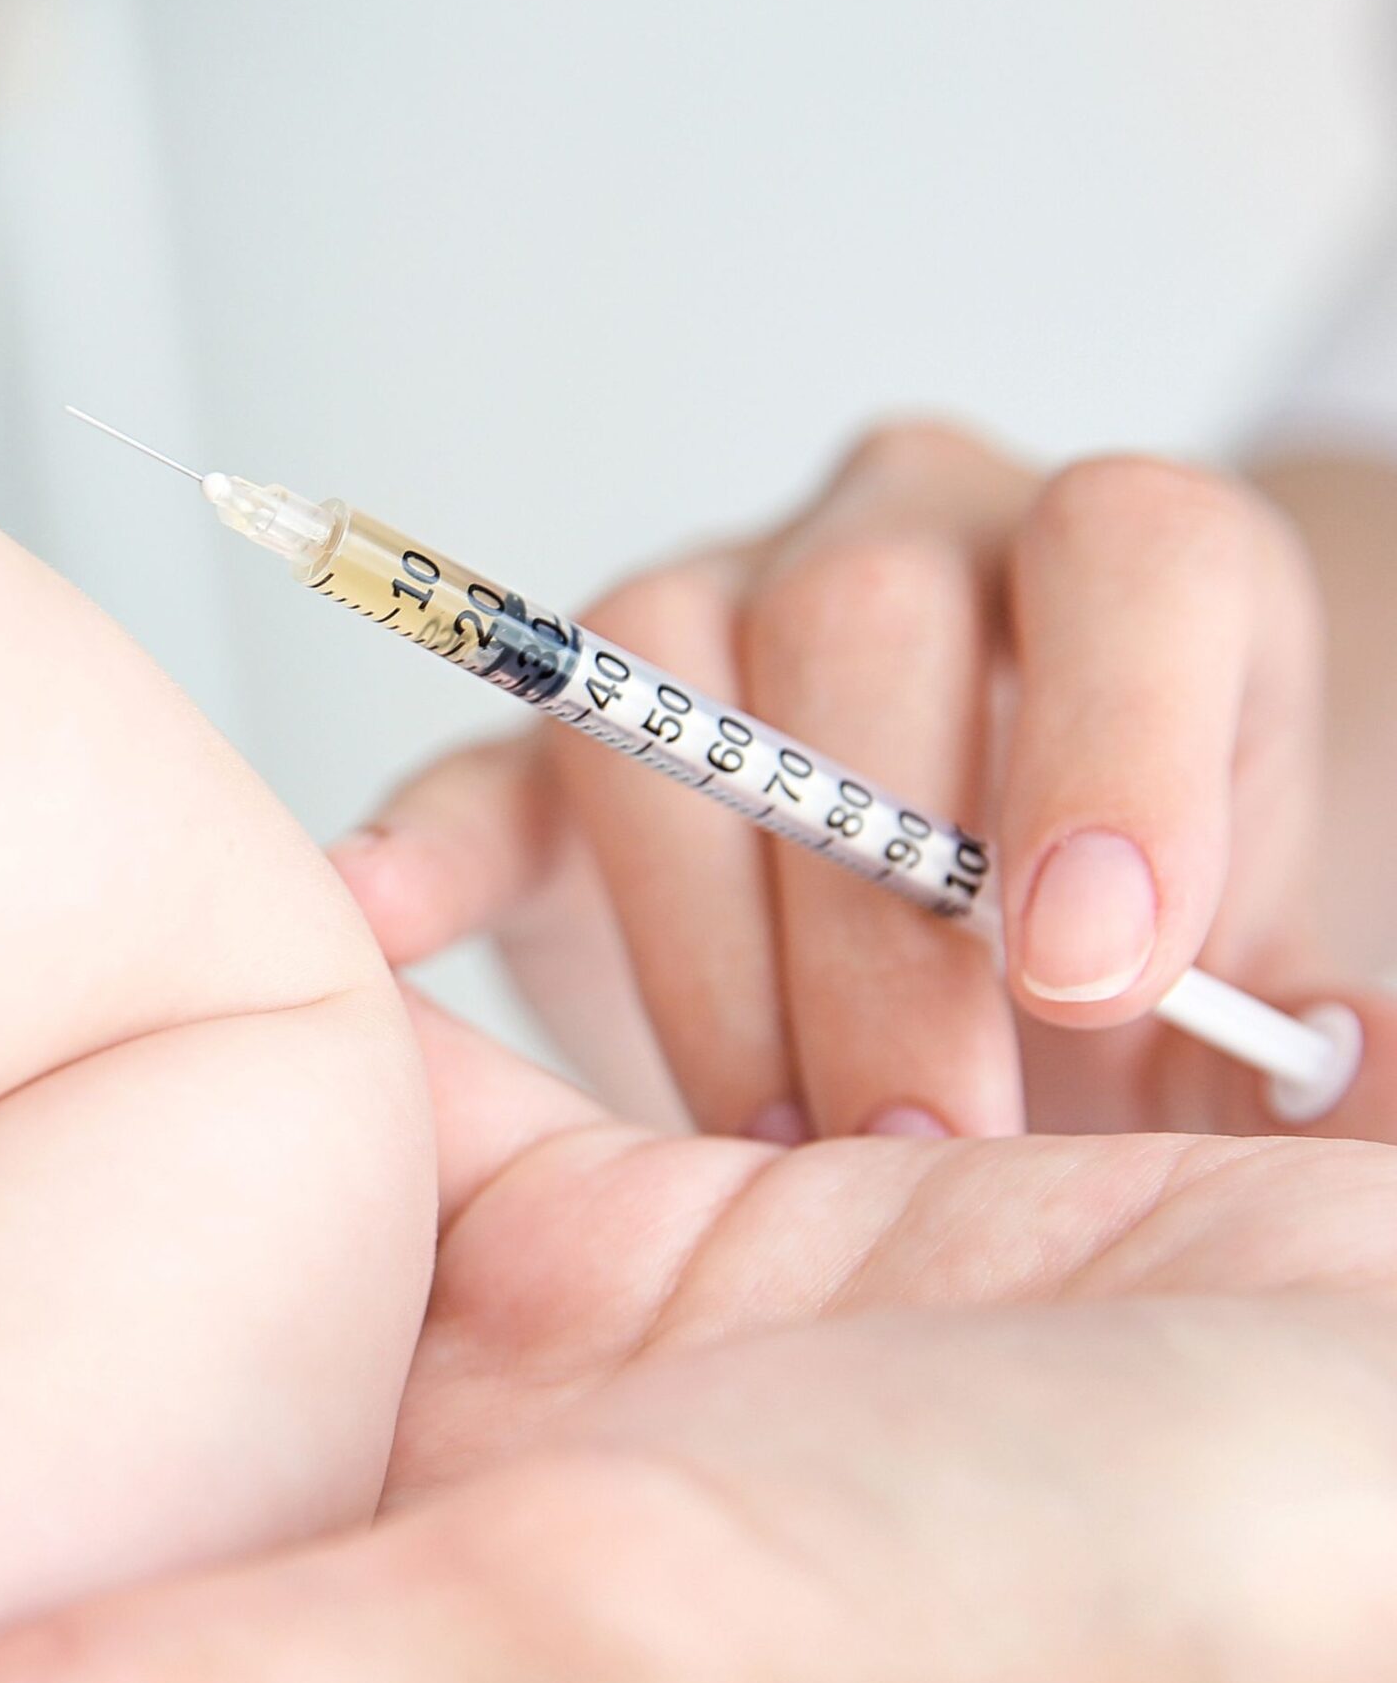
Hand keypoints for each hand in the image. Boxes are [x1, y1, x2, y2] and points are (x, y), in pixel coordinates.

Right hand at [334, 424, 1389, 1140]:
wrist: (991, 920)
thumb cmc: (1133, 962)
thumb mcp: (1251, 984)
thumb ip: (1300, 1027)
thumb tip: (1341, 1055)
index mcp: (1134, 569)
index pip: (1131, 555)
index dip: (1115, 741)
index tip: (1091, 966)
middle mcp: (919, 545)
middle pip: (873, 624)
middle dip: (888, 907)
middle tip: (924, 1133)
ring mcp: (725, 616)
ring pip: (670, 678)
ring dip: (711, 931)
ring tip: (765, 1137)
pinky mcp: (572, 731)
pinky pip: (490, 750)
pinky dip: (431, 837)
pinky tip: (381, 918)